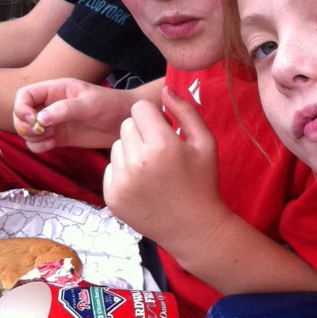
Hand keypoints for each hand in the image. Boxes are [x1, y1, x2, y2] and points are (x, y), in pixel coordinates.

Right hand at [14, 78, 136, 152]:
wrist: (127, 121)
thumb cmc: (111, 106)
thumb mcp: (89, 104)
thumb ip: (64, 109)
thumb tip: (40, 119)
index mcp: (56, 90)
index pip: (24, 95)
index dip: (21, 108)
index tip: (33, 120)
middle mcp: (50, 105)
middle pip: (21, 115)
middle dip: (24, 125)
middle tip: (41, 131)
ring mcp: (54, 122)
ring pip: (27, 131)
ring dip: (32, 137)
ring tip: (51, 137)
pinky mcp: (59, 137)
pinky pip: (38, 143)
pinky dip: (40, 146)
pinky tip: (53, 144)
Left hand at [104, 85, 227, 252]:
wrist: (194, 228)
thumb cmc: (203, 182)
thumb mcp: (206, 143)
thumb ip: (187, 112)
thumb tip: (166, 90)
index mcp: (162, 145)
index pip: (140, 109)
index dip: (154, 117)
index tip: (166, 131)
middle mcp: (138, 162)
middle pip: (126, 125)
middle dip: (142, 132)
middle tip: (160, 152)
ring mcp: (122, 181)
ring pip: (116, 146)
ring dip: (131, 151)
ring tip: (152, 169)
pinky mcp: (112, 197)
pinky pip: (110, 168)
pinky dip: (124, 172)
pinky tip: (143, 184)